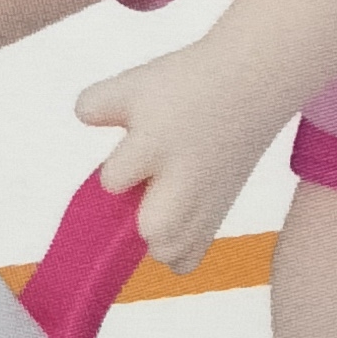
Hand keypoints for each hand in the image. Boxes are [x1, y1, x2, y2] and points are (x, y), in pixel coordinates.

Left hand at [74, 42, 279, 271]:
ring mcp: (205, 200)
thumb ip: (98, 102)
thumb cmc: (191, 81)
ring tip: (156, 209)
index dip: (114, 172)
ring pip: (172, 252)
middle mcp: (183, 178)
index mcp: (155, 143)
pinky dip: (176, 251)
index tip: (128, 152)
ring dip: (154, 238)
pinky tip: (173, 221)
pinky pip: (192, 256)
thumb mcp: (136, 82)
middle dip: (136, 221)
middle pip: (155, 229)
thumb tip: (83, 116)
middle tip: (140, 196)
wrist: (252, 82)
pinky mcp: (220, 211)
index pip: (115, 179)